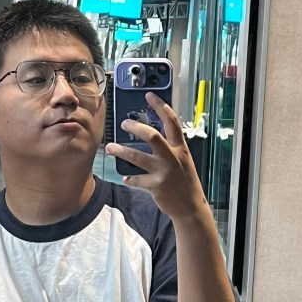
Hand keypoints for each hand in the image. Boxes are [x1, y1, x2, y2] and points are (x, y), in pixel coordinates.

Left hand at [105, 92, 207, 219]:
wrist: (191, 206)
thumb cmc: (185, 182)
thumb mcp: (183, 161)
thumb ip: (171, 148)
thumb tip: (152, 135)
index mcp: (181, 149)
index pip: (172, 122)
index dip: (161, 107)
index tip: (149, 95)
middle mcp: (173, 157)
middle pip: (152, 136)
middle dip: (136, 127)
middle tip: (124, 123)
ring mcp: (164, 172)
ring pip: (137, 157)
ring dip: (121, 151)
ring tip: (110, 148)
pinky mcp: (156, 186)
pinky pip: (137, 179)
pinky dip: (129, 178)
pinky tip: (125, 177)